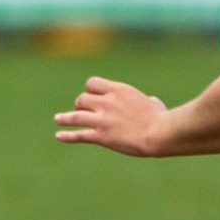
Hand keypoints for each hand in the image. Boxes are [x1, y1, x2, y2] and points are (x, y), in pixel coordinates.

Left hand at [53, 76, 169, 155]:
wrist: (160, 132)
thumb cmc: (161, 119)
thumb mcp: (154, 104)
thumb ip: (148, 101)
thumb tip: (152, 102)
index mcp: (118, 90)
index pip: (92, 83)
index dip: (90, 90)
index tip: (92, 97)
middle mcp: (106, 102)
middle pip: (82, 99)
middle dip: (81, 105)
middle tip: (83, 112)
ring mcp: (102, 119)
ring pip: (76, 115)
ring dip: (66, 117)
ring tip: (58, 119)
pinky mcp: (101, 136)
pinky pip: (79, 135)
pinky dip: (67, 136)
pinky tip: (58, 136)